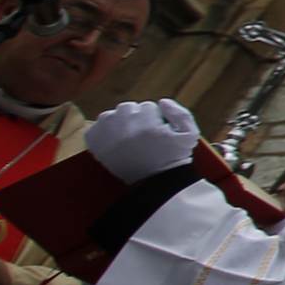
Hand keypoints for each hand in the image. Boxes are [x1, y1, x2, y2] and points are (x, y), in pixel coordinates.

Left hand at [83, 98, 201, 181]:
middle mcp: (125, 125)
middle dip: (137, 118)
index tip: (158, 133)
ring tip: (128, 139)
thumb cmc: (173, 158)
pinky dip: (104, 131)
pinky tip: (115, 142)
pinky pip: (97, 126)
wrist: (153, 182)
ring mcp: (106, 133)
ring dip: (120, 123)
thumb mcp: (190, 134)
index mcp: (148, 123)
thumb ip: (181, 113)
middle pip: (129, 108)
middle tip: (143, 136)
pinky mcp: (94, 141)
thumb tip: (162, 102)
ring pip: (112, 115)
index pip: (149, 107)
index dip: (156, 119)